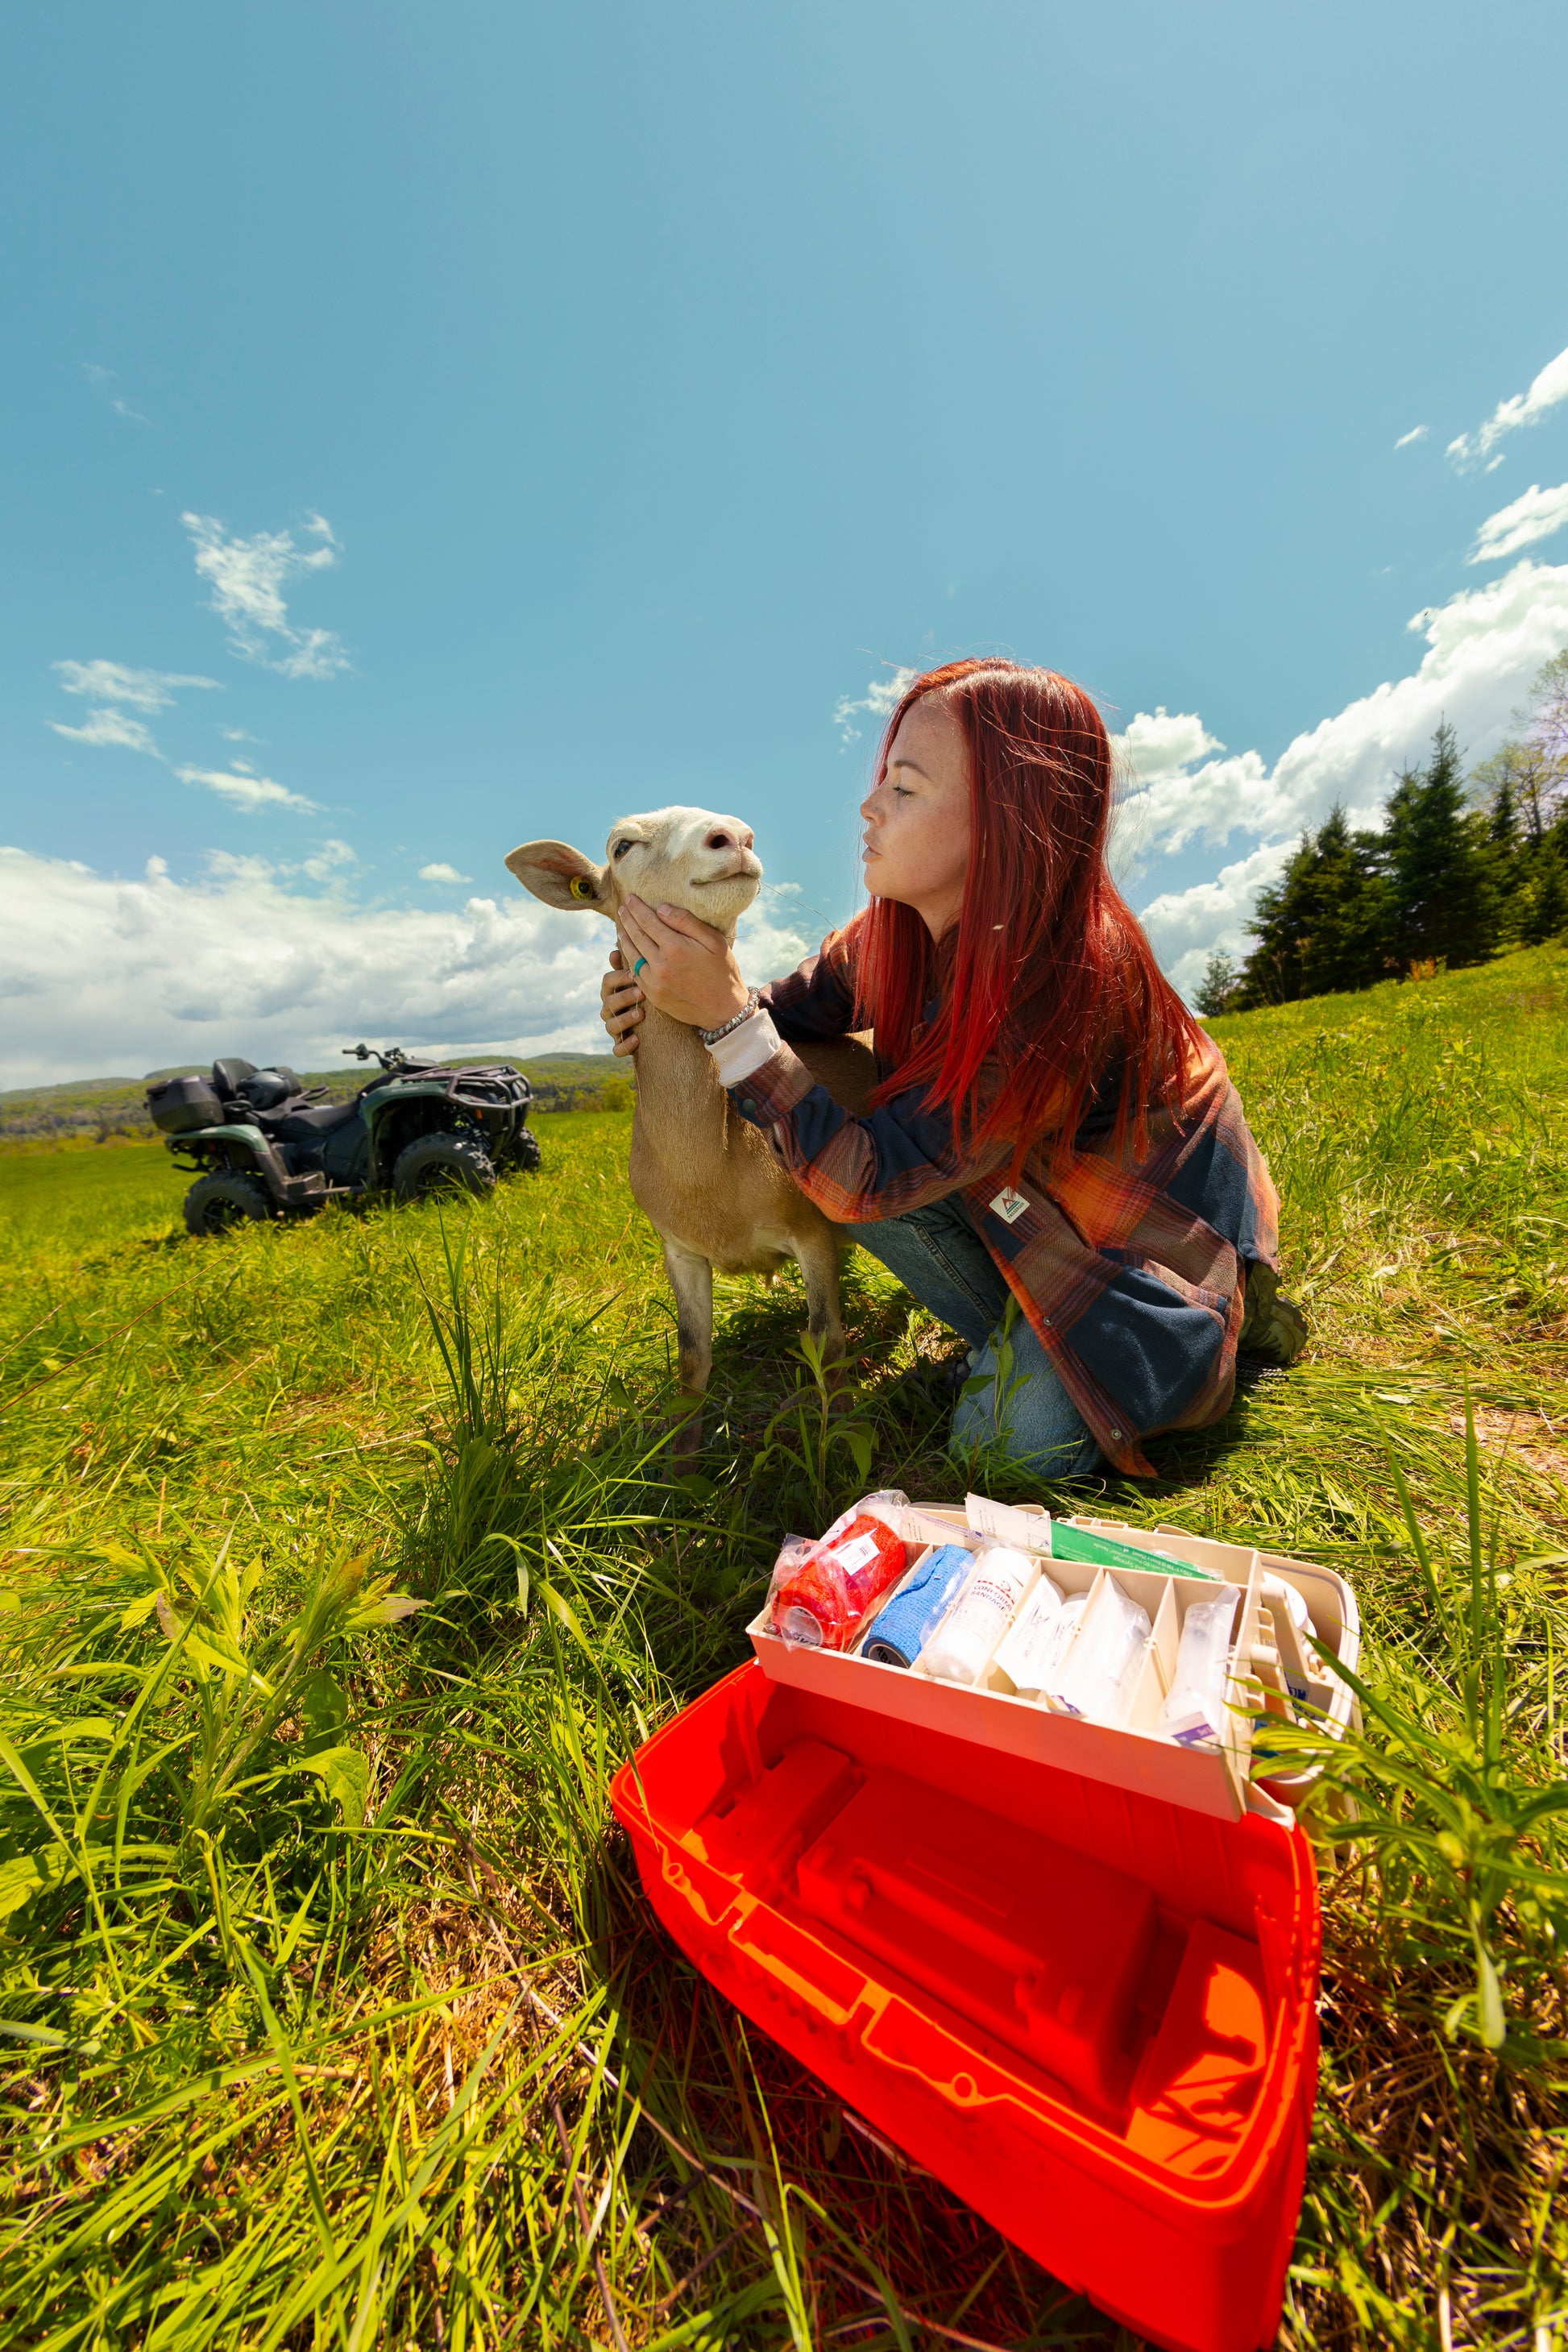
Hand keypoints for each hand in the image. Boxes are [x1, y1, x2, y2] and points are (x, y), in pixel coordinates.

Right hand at [601, 946, 643, 1056]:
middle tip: (641, 993)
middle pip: (608, 1003)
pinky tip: (637, 1040)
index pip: (607, 981)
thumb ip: (630, 965)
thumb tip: (615, 951)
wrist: (661, 1021)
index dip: (619, 978)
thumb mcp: (641, 979)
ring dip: (625, 1019)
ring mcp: (614, 1028)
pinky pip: (617, 1049)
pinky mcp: (621, 1044)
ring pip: (611, 1025)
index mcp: (612, 991)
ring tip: (641, 1014)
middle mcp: (609, 1009)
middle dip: (623, 997)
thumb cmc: (648, 993)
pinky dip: (625, 1045)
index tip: (634, 974)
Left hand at [616, 896, 749, 1032]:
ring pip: (632, 956)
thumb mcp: (714, 941)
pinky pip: (636, 974)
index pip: (648, 921)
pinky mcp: (654, 996)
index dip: (637, 908)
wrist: (724, 1010)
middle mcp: (660, 965)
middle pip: (636, 936)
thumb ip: (686, 922)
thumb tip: (661, 909)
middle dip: (627, 920)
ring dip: (624, 940)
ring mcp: (654, 982)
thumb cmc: (723, 971)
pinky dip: (630, 961)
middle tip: (622, 908)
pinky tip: (630, 953)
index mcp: (675, 947)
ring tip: (621, 928)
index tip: (629, 898)